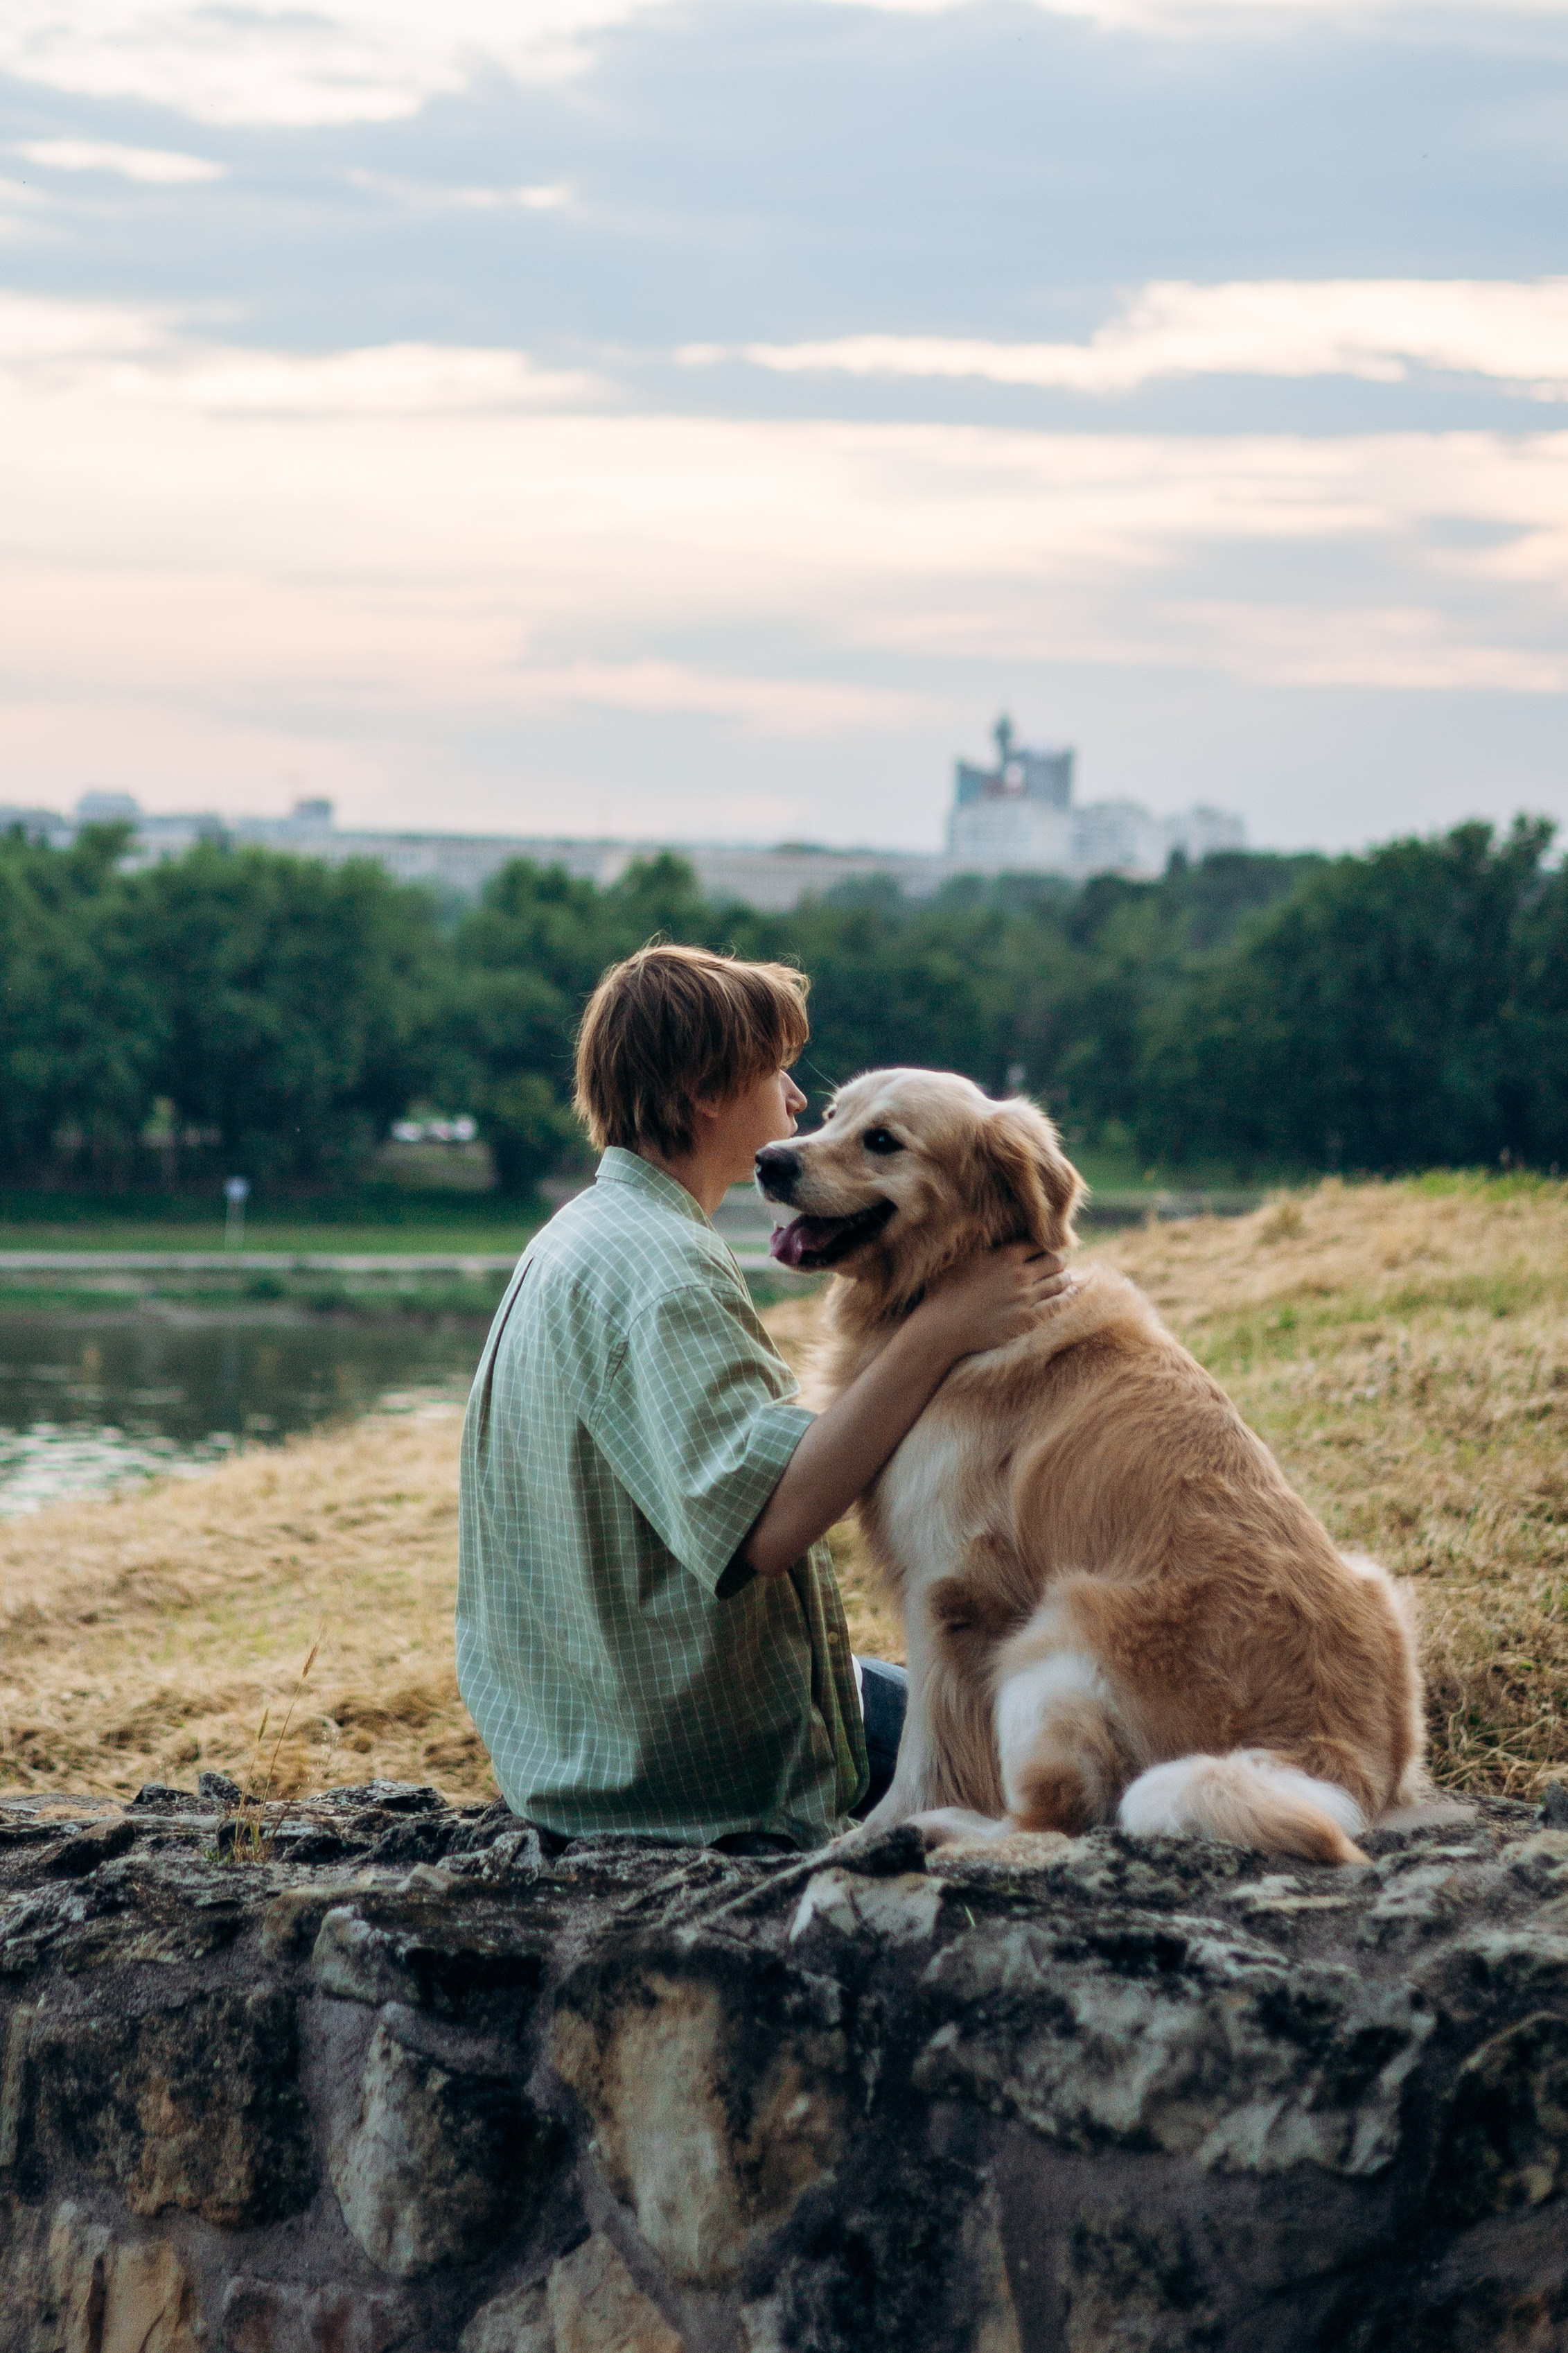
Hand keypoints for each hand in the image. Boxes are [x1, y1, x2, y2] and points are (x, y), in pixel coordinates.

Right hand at [912, 1242, 1073, 1365]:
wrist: (944, 1326)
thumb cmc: (947, 1290)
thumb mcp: (964, 1258)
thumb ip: (985, 1244)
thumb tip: (990, 1227)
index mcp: (1006, 1255)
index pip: (1039, 1243)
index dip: (1046, 1244)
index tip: (1049, 1246)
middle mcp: (1020, 1274)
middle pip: (1054, 1260)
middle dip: (1060, 1260)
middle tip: (1060, 1262)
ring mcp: (1025, 1298)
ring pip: (1059, 1282)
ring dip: (1065, 1277)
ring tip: (1066, 1276)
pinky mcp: (1027, 1320)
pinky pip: (1057, 1306)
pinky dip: (1069, 1297)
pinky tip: (1074, 1293)